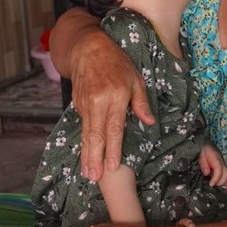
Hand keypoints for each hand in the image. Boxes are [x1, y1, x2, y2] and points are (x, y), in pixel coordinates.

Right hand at [71, 30, 153, 181]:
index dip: (113, 149)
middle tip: (94, 177)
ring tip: (87, 172)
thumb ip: (141, 102)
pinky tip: (85, 156)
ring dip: (86, 154)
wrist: (88, 49)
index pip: (114, 128)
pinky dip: (84, 143)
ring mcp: (85, 103)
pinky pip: (82, 127)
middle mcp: (98, 101)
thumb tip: (149, 122)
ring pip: (86, 134)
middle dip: (95, 158)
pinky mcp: (77, 104)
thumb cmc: (116, 63)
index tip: (112, 166)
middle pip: (96, 135)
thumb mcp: (135, 79)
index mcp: (115, 96)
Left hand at [199, 140, 226, 185]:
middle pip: (226, 174)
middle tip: (212, 185)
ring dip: (223, 182)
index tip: (211, 184)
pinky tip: (217, 183)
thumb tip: (207, 173)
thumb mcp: (200, 155)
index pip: (219, 169)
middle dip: (220, 182)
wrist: (206, 143)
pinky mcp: (223, 166)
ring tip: (215, 185)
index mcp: (216, 158)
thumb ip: (203, 164)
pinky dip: (223, 180)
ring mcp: (223, 164)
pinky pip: (226, 175)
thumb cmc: (202, 150)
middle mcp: (222, 162)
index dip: (216, 178)